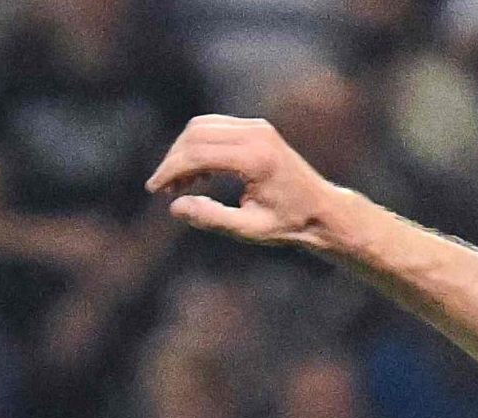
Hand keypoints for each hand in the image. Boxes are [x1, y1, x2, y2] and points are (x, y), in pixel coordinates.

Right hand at [148, 115, 349, 252]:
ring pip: (202, 127)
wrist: (322, 210)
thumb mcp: (250, 230)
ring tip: (181, 187)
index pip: (198, 153)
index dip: (170, 169)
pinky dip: (199, 147)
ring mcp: (257, 127)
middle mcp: (256, 135)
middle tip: (165, 190)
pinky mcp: (257, 128)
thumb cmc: (290, 225)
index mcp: (255, 159)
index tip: (154, 189)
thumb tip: (176, 207)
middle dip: (174, 160)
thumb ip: (212, 218)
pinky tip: (198, 176)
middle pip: (195, 134)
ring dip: (184, 152)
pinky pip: (216, 128)